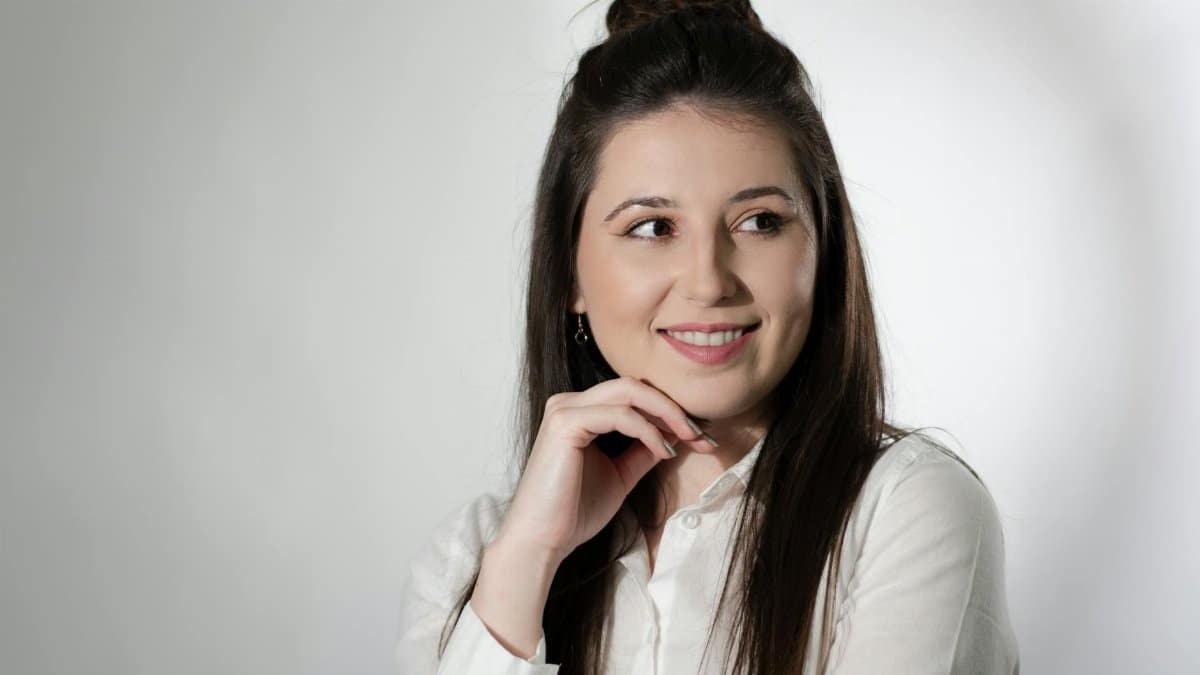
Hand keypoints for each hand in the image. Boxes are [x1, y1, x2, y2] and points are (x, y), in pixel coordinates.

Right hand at [493, 375, 708, 563]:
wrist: (543, 539)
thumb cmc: (575, 511)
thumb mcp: (621, 474)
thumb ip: (644, 449)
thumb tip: (677, 433)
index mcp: (580, 411)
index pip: (633, 395)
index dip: (671, 411)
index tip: (702, 436)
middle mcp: (570, 402)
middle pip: (634, 385)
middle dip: (674, 407)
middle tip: (703, 433)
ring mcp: (565, 409)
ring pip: (630, 392)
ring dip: (667, 414)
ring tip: (691, 439)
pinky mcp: (565, 422)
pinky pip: (620, 415)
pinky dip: (648, 431)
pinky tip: (663, 451)